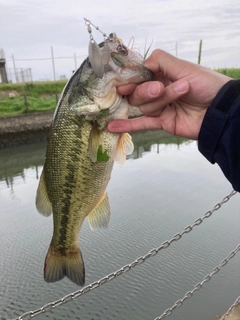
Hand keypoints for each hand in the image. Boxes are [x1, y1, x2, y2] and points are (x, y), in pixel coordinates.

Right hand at [108, 49, 231, 139]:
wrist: (220, 109)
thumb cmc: (205, 84)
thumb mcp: (183, 67)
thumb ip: (160, 62)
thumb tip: (140, 64)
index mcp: (162, 75)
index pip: (138, 76)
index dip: (130, 79)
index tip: (123, 82)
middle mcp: (158, 91)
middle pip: (137, 92)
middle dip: (146, 90)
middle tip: (160, 88)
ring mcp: (159, 108)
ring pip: (143, 106)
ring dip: (160, 100)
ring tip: (180, 94)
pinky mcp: (162, 122)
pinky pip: (142, 124)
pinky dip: (127, 125)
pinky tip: (112, 127)